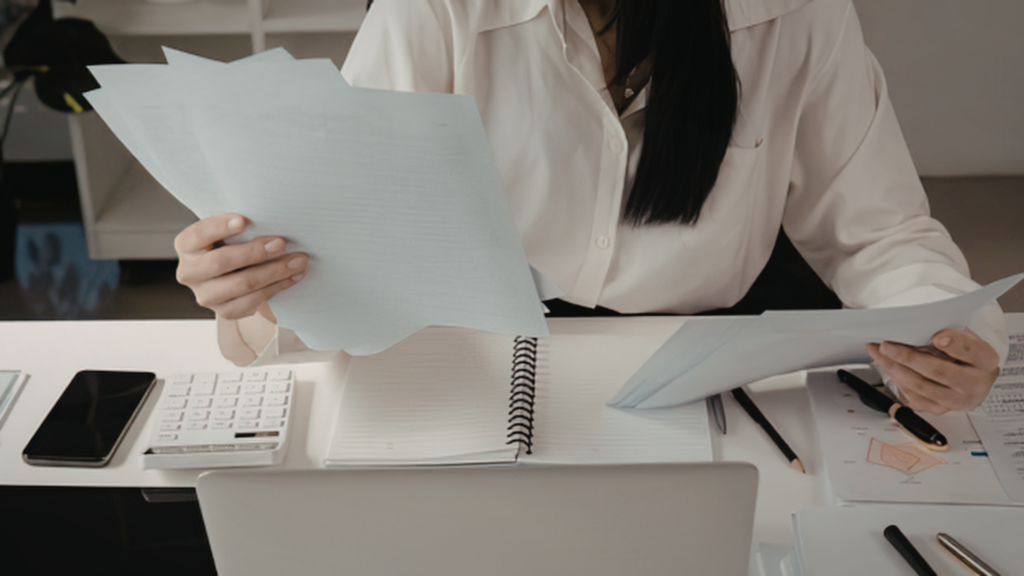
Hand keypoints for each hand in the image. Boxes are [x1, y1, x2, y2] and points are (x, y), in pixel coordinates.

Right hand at [174, 213, 307, 319]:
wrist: (235, 274)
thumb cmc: (233, 244)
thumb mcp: (229, 231)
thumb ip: (239, 226)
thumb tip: (270, 218)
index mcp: (187, 245)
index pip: (200, 233)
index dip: (220, 227)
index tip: (243, 220)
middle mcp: (189, 272)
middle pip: (222, 262)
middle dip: (255, 252)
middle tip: (281, 243)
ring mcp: (206, 295)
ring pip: (242, 284)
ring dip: (275, 271)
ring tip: (298, 260)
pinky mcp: (225, 311)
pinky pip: (254, 300)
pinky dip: (278, 286)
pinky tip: (293, 275)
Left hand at [866, 328, 999, 414]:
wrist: (975, 381)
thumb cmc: (966, 355)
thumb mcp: (966, 338)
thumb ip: (950, 335)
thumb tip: (923, 330)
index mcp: (984, 360)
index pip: (969, 351)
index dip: (953, 344)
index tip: (937, 337)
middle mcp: (973, 384)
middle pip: (938, 370)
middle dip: (907, 357)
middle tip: (887, 345)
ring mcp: (956, 400)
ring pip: (920, 385)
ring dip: (893, 368)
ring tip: (878, 353)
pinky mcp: (939, 409)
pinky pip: (913, 396)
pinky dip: (896, 380)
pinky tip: (886, 366)